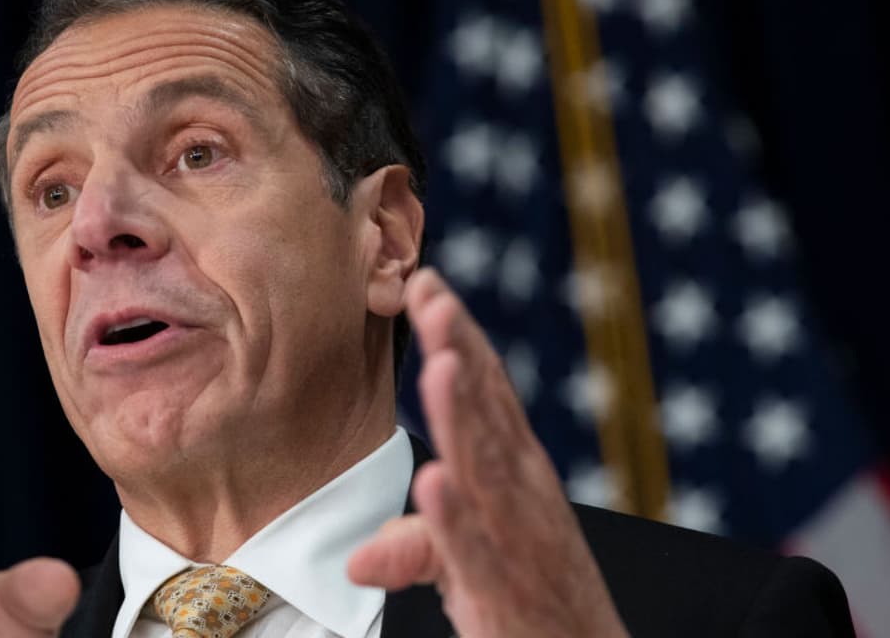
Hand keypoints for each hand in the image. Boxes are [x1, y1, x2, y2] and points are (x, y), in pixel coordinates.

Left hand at [348, 269, 627, 637]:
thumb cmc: (530, 609)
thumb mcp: (472, 570)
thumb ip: (423, 545)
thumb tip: (359, 558)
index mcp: (516, 476)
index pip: (488, 393)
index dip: (459, 338)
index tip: (426, 284)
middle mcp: (525, 497)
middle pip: (490, 415)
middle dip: (462, 353)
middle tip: (432, 293)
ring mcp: (520, 543)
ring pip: (489, 471)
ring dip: (464, 417)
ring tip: (439, 365)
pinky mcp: (507, 595)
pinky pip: (479, 552)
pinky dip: (457, 517)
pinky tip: (435, 479)